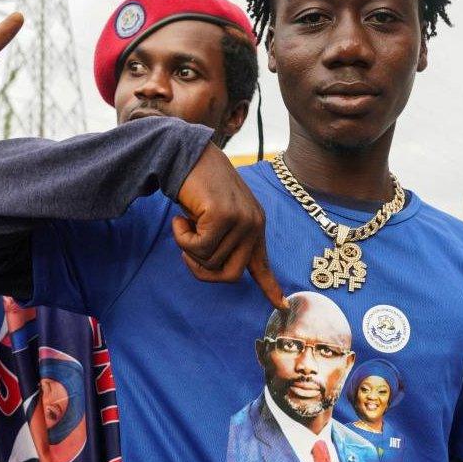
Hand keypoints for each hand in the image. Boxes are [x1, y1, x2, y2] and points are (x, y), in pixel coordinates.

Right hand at [174, 144, 287, 309]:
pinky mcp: (224, 216)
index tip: (282, 306)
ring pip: (210, 262)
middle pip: (230, 275)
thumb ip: (223, 240)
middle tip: (186, 251)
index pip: (263, 263)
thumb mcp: (216, 216)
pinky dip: (182, 237)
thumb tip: (216, 268)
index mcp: (255, 226)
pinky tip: (180, 218)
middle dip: (202, 271)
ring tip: (184, 224)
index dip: (271, 287)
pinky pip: (198, 247)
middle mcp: (254, 225)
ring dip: (187, 248)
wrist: (187, 156)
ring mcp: (241, 221)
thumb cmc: (197, 188)